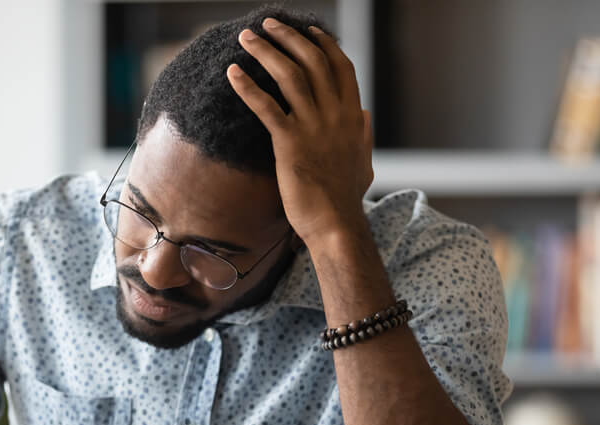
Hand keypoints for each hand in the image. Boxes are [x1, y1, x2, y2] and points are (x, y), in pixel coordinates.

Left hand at [226, 18, 373, 248]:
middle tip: (268, 25)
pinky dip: (247, 86)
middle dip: (289, 37)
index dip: (323, 44)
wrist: (335, 225)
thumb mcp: (363, 161)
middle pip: (313, 61)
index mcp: (354, 116)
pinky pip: (266, 106)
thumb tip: (366, 117)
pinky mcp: (289, 143)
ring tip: (247, 38)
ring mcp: (313, 127)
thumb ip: (364, 136)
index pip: (341, 67)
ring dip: (266, 51)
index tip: (308, 30)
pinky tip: (233, 73)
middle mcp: (336, 115)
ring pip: (289, 75)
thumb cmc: (346, 199)